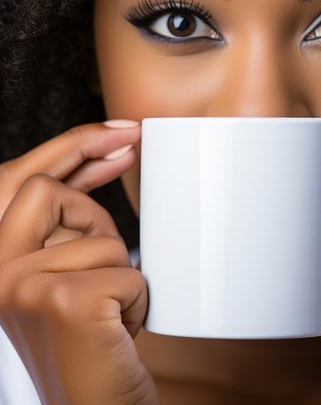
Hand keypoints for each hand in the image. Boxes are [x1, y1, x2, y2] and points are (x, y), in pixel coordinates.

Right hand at [0, 121, 158, 404]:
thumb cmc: (92, 343)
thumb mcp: (67, 282)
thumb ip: (66, 235)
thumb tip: (110, 162)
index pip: (32, 185)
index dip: (78, 148)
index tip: (125, 134)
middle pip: (57, 193)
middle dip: (97, 227)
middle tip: (105, 277)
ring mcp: (26, 287)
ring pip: (106, 239)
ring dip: (124, 278)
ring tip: (108, 315)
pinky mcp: (67, 302)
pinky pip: (130, 272)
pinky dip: (138, 301)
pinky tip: (116, 331)